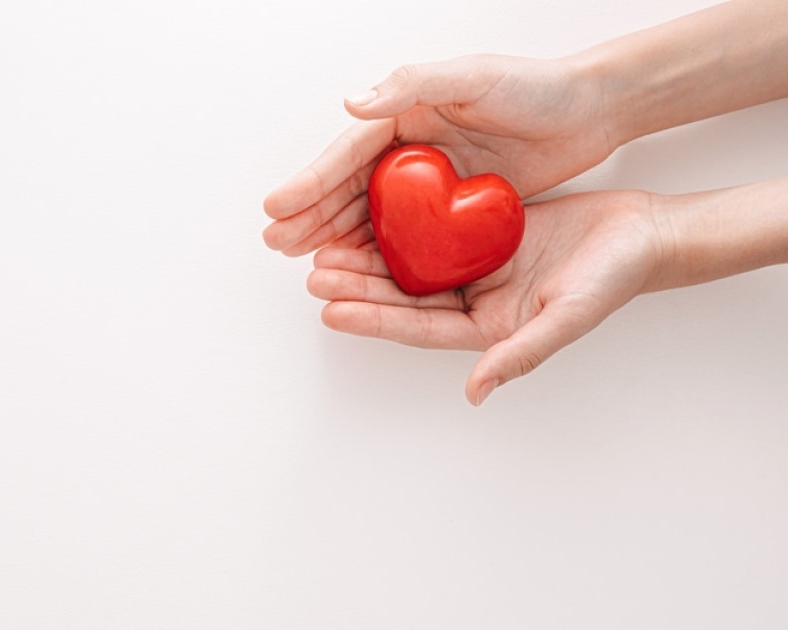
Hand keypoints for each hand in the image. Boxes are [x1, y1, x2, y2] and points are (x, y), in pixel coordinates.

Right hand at [263, 54, 616, 255]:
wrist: (590, 112)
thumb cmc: (535, 87)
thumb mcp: (473, 77)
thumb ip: (412, 86)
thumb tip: (354, 103)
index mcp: (404, 113)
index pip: (347, 153)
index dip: (311, 181)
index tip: (278, 206)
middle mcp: (409, 149)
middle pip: (349, 187)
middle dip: (311, 215)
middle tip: (277, 243)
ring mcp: (428, 181)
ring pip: (370, 215)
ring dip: (336, 237)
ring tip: (306, 263)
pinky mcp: (451, 208)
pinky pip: (406, 235)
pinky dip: (378, 251)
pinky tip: (358, 269)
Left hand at [305, 191, 665, 404]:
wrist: (644, 232)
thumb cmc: (614, 277)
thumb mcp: (567, 317)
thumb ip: (520, 355)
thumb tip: (475, 392)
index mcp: (485, 328)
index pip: (415, 326)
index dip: (372, 318)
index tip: (329, 309)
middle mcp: (474, 300)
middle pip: (403, 296)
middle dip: (357, 286)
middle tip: (313, 272)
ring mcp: (477, 266)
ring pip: (410, 263)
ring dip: (370, 257)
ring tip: (327, 248)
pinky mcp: (483, 233)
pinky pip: (432, 230)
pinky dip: (400, 224)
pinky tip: (370, 212)